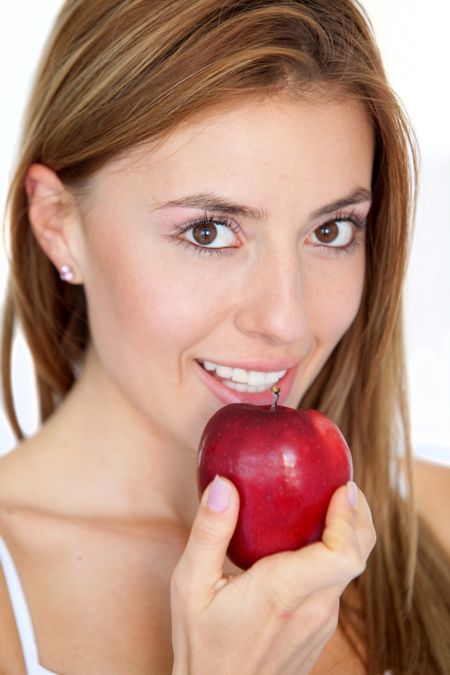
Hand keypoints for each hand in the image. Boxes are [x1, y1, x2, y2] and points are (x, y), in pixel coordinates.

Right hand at [170, 476, 375, 674]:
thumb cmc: (202, 644)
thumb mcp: (190, 585)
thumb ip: (209, 533)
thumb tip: (223, 485)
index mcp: (284, 592)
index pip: (344, 554)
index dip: (351, 518)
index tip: (344, 488)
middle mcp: (313, 609)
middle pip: (357, 557)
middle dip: (358, 518)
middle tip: (343, 488)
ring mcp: (321, 624)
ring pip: (350, 572)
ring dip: (348, 536)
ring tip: (329, 505)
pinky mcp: (319, 631)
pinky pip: (336, 586)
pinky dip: (335, 557)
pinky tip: (310, 543)